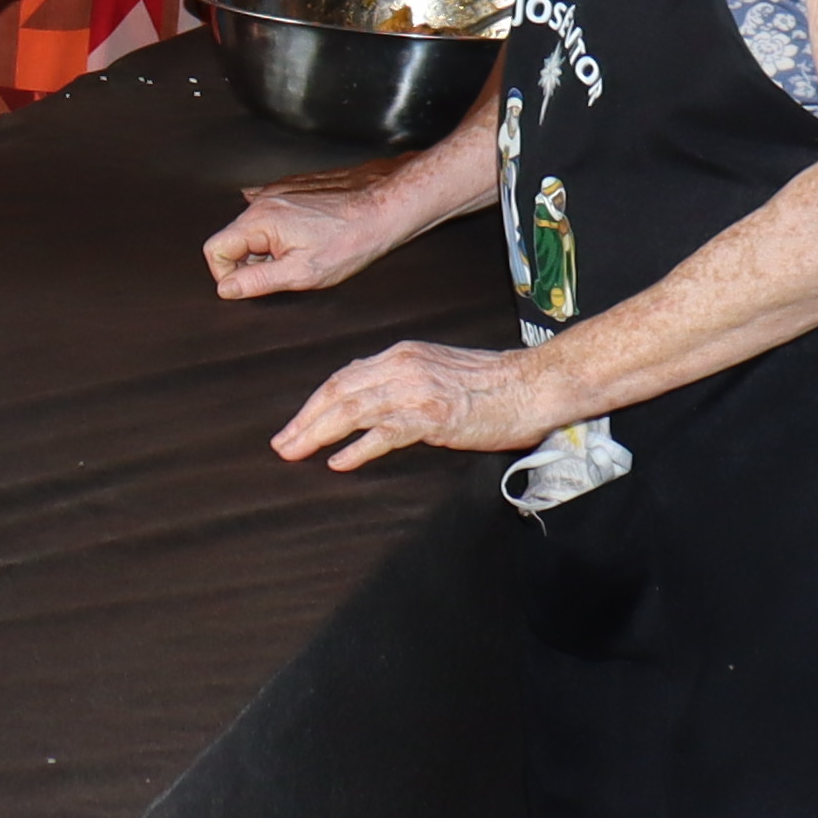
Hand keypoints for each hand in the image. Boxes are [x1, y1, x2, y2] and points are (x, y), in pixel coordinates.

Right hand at [206, 168, 421, 297]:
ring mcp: (277, 191)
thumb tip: (226, 288)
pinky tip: (304, 238)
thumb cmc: (351, 240)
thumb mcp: (302, 273)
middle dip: (251, 261)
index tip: (249, 285)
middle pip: (232, 238)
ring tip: (302, 254)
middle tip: (286, 271)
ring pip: (252, 227)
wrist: (384, 208)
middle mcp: (263, 200)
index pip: (214, 250)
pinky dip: (279, 230)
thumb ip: (257, 281)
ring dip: (268, 247)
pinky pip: (270, 214)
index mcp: (259, 220)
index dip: (227, 274)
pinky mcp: (292, 189)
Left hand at [270, 338, 564, 469]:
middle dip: (305, 420)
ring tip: (296, 453)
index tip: (296, 423)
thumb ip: (402, 379)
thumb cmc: (493, 382)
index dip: (315, 402)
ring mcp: (416, 391)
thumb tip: (368, 399)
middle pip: (338, 392)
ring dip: (318, 434)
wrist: (534, 384)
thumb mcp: (437, 369)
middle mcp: (402, 367)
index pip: (344, 377)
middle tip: (282, 443)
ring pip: (352, 410)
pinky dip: (358, 448)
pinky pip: (385, 433)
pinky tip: (339, 462)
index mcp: (401, 355)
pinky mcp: (433, 416)